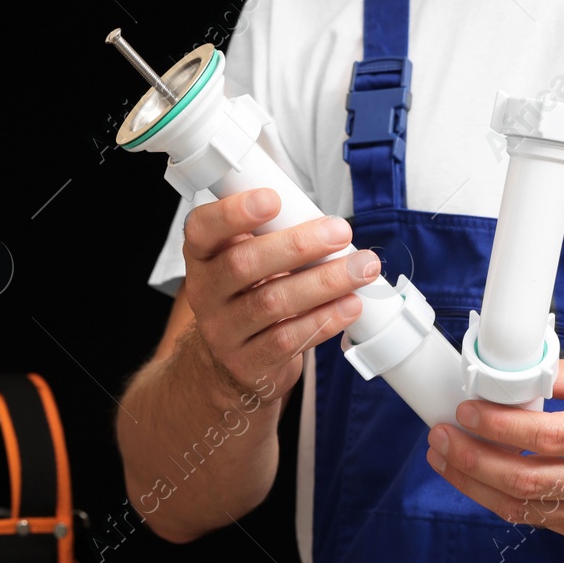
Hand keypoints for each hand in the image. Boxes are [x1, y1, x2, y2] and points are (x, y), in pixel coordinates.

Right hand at [181, 188, 379, 398]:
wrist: (231, 362)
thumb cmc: (249, 296)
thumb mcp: (246, 260)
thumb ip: (271, 236)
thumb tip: (325, 219)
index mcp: (202, 257)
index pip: (202, 229)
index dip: (232, 213)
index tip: (272, 199)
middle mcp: (205, 293)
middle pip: (243, 264)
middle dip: (297, 245)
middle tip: (339, 232)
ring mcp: (223, 332)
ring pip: (272, 303)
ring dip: (323, 283)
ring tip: (362, 268)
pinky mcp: (247, 363)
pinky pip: (287, 340)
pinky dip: (324, 320)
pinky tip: (350, 306)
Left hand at [424, 358, 563, 537]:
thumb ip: (563, 378)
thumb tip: (511, 373)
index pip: (546, 437)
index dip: (498, 426)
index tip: (468, 410)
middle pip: (525, 479)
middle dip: (472, 459)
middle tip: (441, 436)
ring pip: (521, 506)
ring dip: (472, 482)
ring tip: (444, 456)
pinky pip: (531, 517)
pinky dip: (495, 498)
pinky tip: (473, 477)